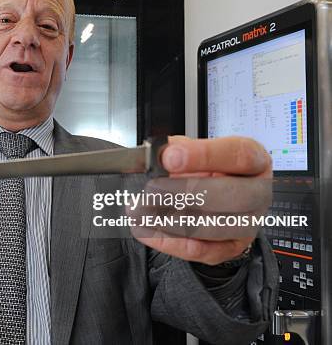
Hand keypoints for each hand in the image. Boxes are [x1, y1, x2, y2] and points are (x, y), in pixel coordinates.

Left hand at [133, 136, 271, 264]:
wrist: (209, 198)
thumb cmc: (203, 171)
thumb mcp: (192, 151)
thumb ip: (177, 149)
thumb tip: (159, 154)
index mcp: (253, 161)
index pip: (238, 155)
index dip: (204, 155)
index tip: (170, 157)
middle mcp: (257, 193)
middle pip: (233, 195)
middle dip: (187, 192)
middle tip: (152, 189)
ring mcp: (248, 223)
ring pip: (217, 227)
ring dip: (174, 221)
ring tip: (143, 211)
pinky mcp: (232, 247)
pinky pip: (205, 251)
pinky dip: (172, 242)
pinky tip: (148, 230)